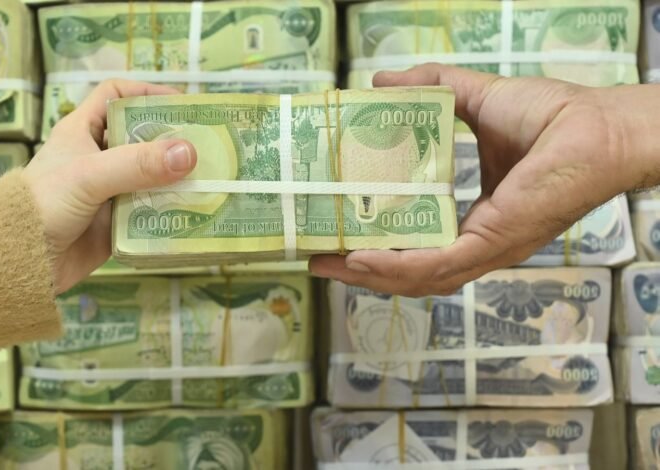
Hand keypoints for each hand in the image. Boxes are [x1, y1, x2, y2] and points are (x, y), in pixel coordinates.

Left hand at [23, 80, 196, 293]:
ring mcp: (109, 192)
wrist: (18, 261)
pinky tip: (194, 213)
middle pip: (143, 137)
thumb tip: (189, 153)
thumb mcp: (89, 176)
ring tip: (212, 179)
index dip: (146, 93)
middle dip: (175, 140)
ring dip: (178, 179)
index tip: (180, 104)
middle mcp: (98, 158)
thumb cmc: (42, 205)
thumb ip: (137, 164)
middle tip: (210, 145)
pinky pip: (151, 213)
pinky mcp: (117, 224)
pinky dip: (172, 212)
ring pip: (152, 177)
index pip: (116, 95)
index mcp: (83, 132)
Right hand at [310, 63, 656, 295]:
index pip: (416, 242)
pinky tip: (360, 259)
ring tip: (327, 264)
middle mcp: (477, 242)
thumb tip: (383, 81)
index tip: (338, 233)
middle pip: (409, 270)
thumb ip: (431, 88)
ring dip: (368, 275)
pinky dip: (395, 267)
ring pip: (416, 277)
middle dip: (361, 269)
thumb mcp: (475, 99)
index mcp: (474, 217)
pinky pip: (435, 266)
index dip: (375, 243)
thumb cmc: (552, 116)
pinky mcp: (491, 242)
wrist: (595, 123)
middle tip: (319, 257)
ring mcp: (484, 247)